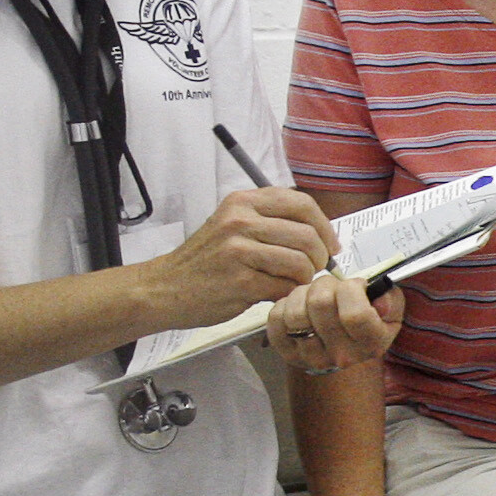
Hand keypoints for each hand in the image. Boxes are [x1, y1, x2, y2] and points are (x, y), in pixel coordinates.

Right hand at [151, 188, 335, 326]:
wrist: (165, 288)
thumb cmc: (207, 261)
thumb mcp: (233, 225)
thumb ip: (272, 222)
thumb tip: (322, 235)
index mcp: (243, 202)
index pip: (302, 203)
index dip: (325, 227)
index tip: (330, 245)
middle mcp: (240, 220)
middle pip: (308, 236)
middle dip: (319, 258)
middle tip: (311, 270)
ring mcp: (238, 250)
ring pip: (301, 263)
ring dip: (303, 279)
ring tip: (287, 282)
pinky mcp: (240, 281)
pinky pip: (285, 287)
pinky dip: (286, 294)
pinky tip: (271, 293)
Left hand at [267, 277, 403, 376]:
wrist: (344, 346)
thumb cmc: (368, 319)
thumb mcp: (390, 308)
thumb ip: (391, 299)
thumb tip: (379, 303)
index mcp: (372, 344)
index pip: (355, 315)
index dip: (350, 290)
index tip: (352, 287)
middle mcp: (342, 356)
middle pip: (320, 305)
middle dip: (324, 285)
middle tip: (330, 289)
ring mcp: (312, 358)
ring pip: (295, 312)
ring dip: (302, 294)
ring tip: (312, 296)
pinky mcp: (287, 353)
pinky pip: (276, 319)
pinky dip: (284, 305)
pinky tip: (298, 307)